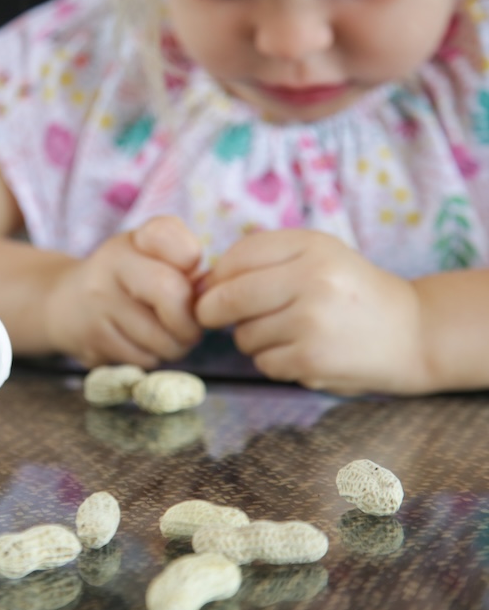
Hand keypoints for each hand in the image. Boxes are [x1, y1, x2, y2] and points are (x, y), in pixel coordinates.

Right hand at [43, 216, 202, 367]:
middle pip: (172, 295)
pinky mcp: (93, 339)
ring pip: (161, 338)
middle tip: (188, 327)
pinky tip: (137, 344)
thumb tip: (207, 295)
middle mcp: (111, 265)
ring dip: (172, 346)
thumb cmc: (122, 278)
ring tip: (160, 335)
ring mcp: (98, 303)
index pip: (182, 248)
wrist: (61, 304)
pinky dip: (149, 358)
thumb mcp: (146, 252)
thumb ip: (182, 259)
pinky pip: (142, 359)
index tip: (186, 275)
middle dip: (189, 322)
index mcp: (135, 240)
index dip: (194, 267)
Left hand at [195, 229, 427, 394]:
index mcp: (311, 246)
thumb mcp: (315, 256)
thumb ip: (261, 260)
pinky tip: (300, 353)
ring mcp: (312, 320)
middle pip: (227, 298)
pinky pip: (263, 363)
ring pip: (243, 336)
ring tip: (287, 333)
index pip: (234, 258)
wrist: (411, 333)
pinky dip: (273, 362)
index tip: (212, 290)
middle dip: (212, 312)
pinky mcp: (312, 358)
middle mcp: (312, 279)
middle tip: (216, 318)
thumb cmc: (350, 292)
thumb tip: (199, 286)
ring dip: (252, 340)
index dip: (214, 278)